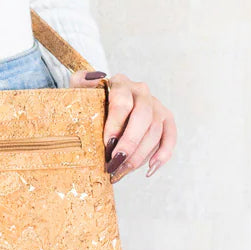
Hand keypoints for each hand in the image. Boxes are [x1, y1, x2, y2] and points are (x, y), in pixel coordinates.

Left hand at [67, 69, 176, 183]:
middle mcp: (141, 92)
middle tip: (115, 162)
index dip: (116, 124)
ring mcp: (156, 105)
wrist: (104, 103)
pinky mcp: (166, 119)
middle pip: (143, 118)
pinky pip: (170, 138)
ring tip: (122, 170)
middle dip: (130, 143)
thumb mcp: (81, 90)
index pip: (122, 102)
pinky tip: (149, 170)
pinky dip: (162, 155)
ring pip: (155, 131)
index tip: (107, 144)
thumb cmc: (91, 100)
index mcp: (121, 83)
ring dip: (140, 155)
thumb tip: (95, 79)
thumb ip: (81, 81)